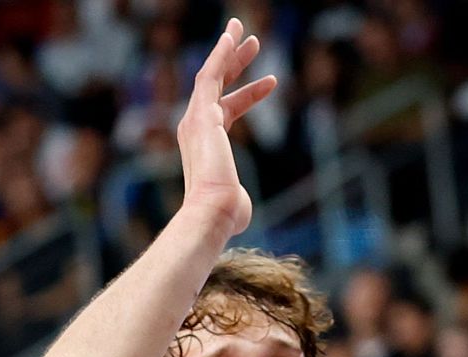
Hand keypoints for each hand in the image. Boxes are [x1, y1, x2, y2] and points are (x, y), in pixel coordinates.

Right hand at [177, 18, 276, 238]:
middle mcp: (196, 127)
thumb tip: (239, 209)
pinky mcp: (202, 115)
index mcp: (205, 143)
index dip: (250, 93)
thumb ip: (235, 196)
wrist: (212, 211)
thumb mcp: (234, 200)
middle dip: (234, 61)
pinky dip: (219, 56)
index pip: (228, 108)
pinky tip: (232, 39)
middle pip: (216, 85)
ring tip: (248, 33)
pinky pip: (209, 76)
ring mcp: (196, 119)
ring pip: (212, 74)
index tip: (271, 81)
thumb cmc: (225, 212)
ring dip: (229, 52)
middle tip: (252, 41)